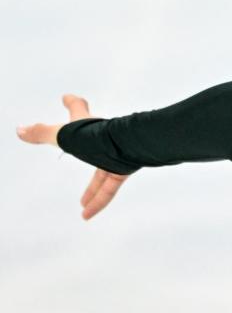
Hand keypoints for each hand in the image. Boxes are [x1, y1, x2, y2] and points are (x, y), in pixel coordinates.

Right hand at [16, 94, 130, 220]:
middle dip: (86, 146)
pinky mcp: (124, 169)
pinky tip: (87, 215)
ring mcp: (116, 154)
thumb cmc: (98, 136)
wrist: (130, 146)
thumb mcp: (64, 135)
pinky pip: (109, 188)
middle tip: (79, 147)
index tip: (67, 98)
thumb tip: (20, 130)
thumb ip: (42, 133)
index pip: (79, 110)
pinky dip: (99, 201)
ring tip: (83, 203)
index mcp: (88, 125)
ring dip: (92, 189)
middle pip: (93, 141)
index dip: (72, 103)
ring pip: (102, 173)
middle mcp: (103, 138)